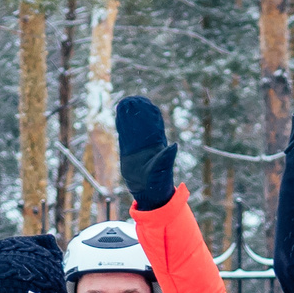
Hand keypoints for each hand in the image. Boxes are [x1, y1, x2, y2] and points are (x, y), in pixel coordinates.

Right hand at [115, 96, 178, 210]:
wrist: (148, 194)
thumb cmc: (158, 183)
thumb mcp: (162, 169)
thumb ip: (166, 157)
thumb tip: (175, 145)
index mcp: (157, 145)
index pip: (153, 126)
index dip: (149, 114)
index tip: (144, 102)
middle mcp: (148, 144)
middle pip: (142, 124)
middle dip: (137, 111)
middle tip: (131, 98)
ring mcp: (138, 148)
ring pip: (132, 129)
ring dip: (128, 117)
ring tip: (123, 102)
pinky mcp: (128, 153)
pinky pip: (124, 137)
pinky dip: (122, 126)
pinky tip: (118, 116)